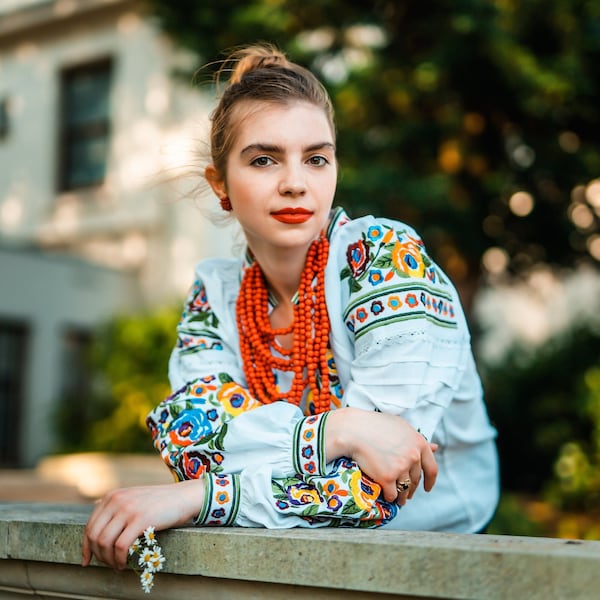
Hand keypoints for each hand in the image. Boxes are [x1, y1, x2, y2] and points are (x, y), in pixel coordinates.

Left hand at [82, 478, 204, 569]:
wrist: (183, 497)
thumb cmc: (159, 502)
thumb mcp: (133, 498)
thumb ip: (116, 506)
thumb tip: (95, 518)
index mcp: (112, 496)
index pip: (89, 526)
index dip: (85, 547)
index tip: (87, 561)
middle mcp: (117, 500)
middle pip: (94, 535)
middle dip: (98, 556)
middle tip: (108, 565)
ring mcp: (128, 509)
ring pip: (105, 542)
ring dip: (109, 560)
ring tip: (118, 566)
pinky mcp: (140, 519)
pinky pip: (121, 546)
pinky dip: (120, 560)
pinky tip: (125, 564)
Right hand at [325, 407, 437, 503]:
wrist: (353, 430)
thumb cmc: (375, 425)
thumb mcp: (401, 427)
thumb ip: (418, 439)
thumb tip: (436, 447)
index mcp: (419, 443)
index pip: (432, 468)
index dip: (430, 481)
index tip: (427, 488)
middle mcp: (413, 456)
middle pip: (416, 480)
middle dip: (412, 488)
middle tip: (408, 494)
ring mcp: (401, 467)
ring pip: (405, 489)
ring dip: (403, 497)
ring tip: (399, 499)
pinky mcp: (387, 477)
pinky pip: (392, 494)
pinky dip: (389, 497)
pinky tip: (386, 497)